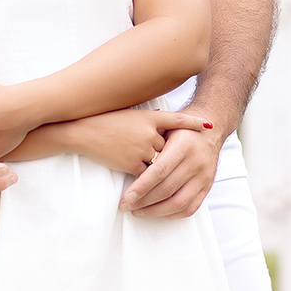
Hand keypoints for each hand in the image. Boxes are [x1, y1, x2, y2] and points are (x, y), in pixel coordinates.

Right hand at [74, 108, 212, 176]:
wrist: (82, 131)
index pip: (177, 120)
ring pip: (158, 163)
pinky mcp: (132, 165)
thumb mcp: (129, 114)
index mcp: (149, 117)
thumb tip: (163, 124)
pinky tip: (128, 167)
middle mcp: (150, 133)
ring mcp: (142, 150)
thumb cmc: (103, 121)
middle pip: (168, 148)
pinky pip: (146, 175)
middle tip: (151, 150)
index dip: (194, 123)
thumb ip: (148, 121)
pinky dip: (142, 176)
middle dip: (163, 152)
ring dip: (151, 164)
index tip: (209, 125)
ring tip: (134, 157)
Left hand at [119, 110, 223, 218]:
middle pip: (167, 189)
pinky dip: (172, 214)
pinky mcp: (207, 187)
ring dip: (155, 211)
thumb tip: (129, 167)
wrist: (209, 132)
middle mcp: (196, 162)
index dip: (142, 186)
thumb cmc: (181, 131)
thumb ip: (152, 147)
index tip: (127, 196)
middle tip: (126, 205)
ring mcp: (204, 177)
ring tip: (138, 211)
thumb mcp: (166, 129)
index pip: (160, 171)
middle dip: (143, 201)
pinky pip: (190, 208)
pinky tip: (157, 212)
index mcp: (184, 145)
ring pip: (178, 203)